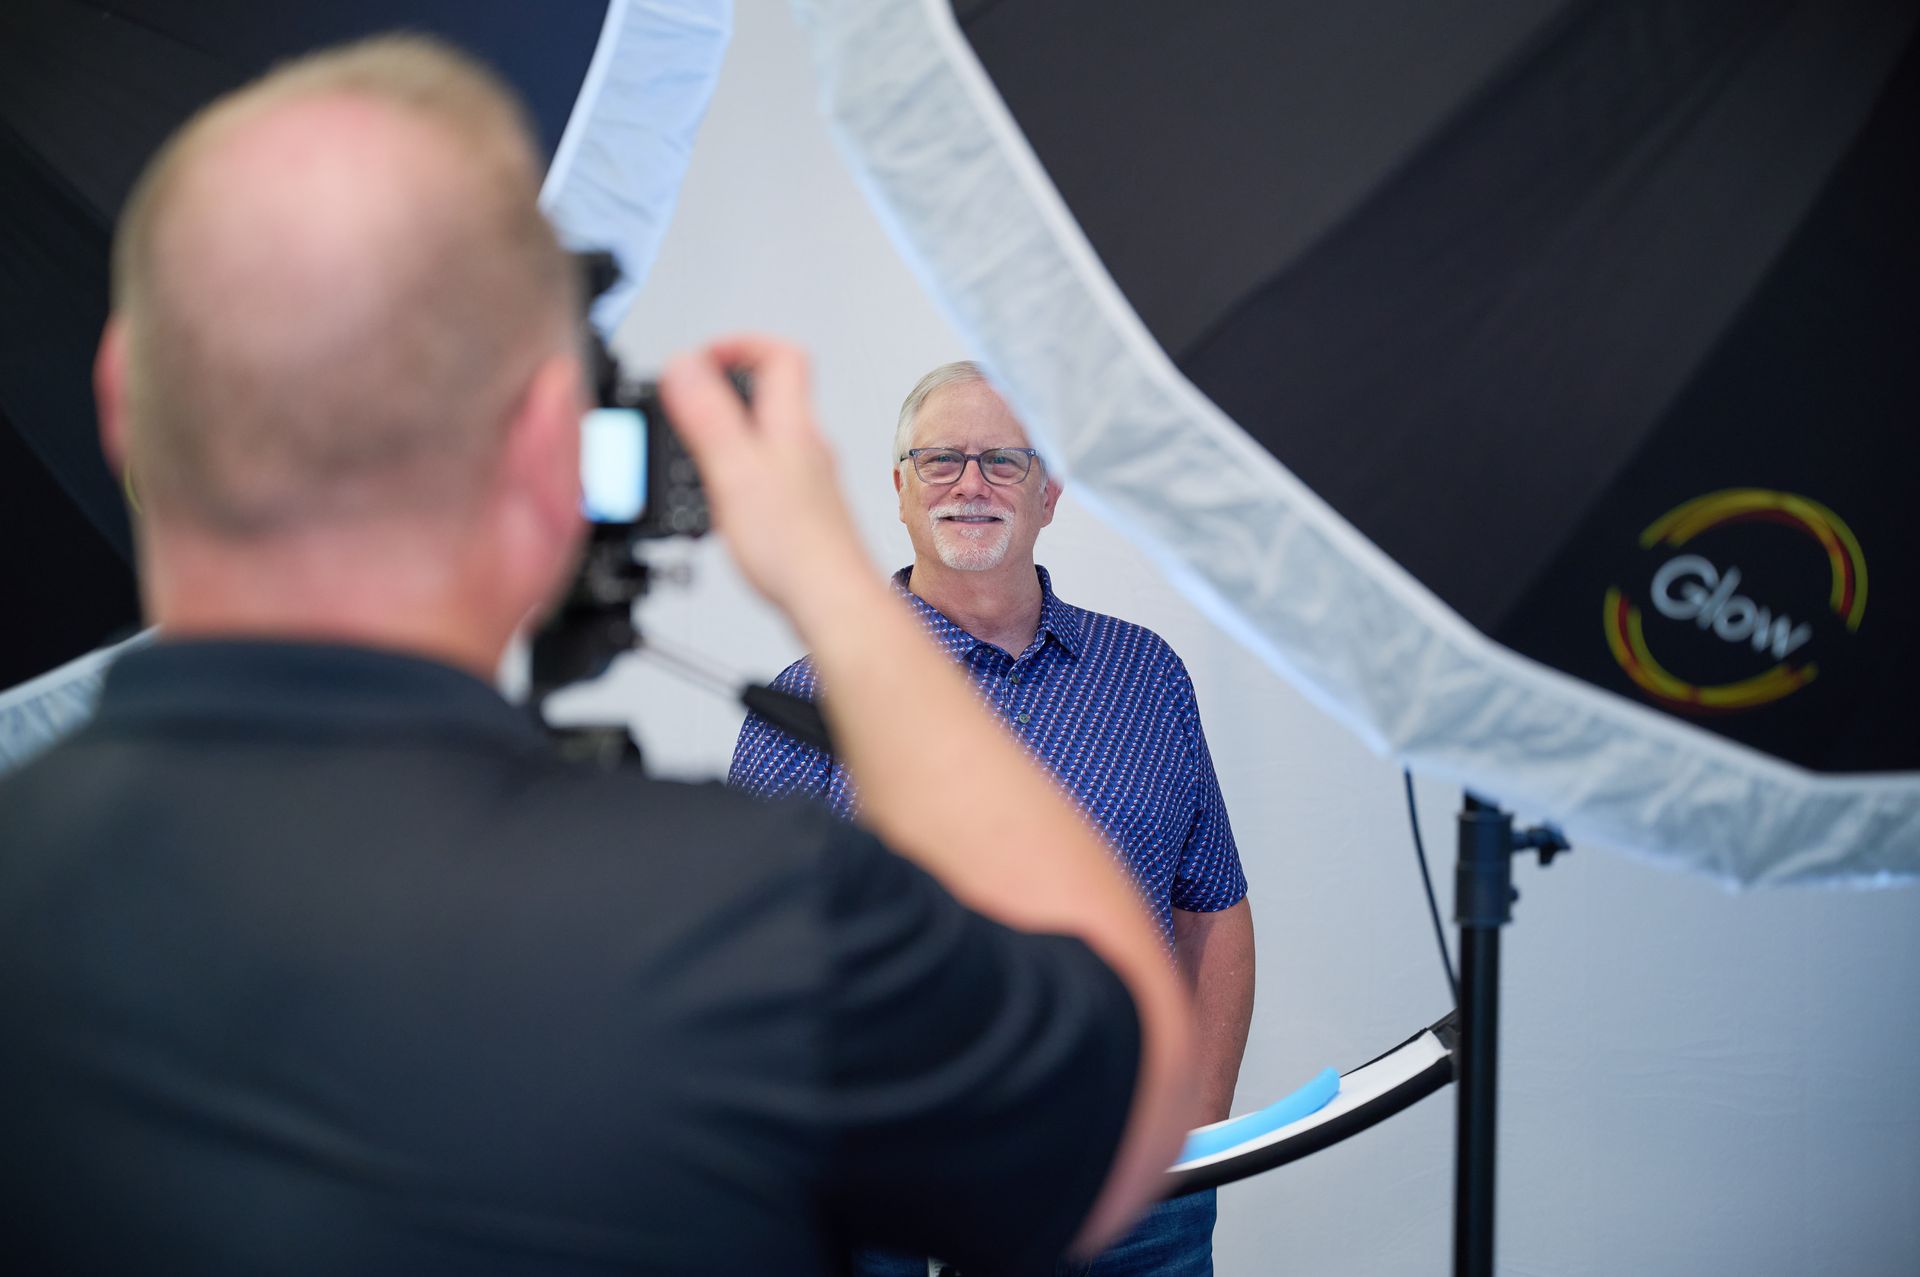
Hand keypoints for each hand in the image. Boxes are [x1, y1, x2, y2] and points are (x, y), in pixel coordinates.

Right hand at [658, 335, 876, 625]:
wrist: (833, 602)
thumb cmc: (797, 548)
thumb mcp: (734, 470)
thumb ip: (708, 415)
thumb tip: (686, 363)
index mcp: (793, 426)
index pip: (781, 355)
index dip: (740, 345)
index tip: (703, 359)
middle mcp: (808, 448)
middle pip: (774, 395)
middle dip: (727, 391)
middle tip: (691, 404)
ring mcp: (810, 482)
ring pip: (770, 438)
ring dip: (732, 435)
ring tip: (699, 453)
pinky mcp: (805, 514)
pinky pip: (770, 477)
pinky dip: (741, 475)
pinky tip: (725, 502)